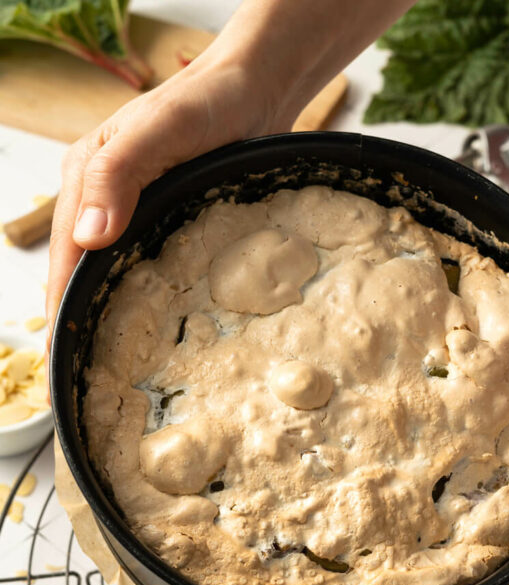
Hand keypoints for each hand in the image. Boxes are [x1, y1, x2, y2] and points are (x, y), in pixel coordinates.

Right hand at [45, 0, 415, 353]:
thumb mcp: (159, 129)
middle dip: (83, 325)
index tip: (70, 363)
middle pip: (80, 274)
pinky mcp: (163, 219)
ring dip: (112, 317)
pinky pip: (143, 266)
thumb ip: (118, 174)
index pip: (64, 260)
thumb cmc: (207, 101)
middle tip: (95, 383)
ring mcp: (132, 212)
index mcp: (86, 179)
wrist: (255, 89)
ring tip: (120, 371)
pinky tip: (157, 332)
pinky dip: (142, 299)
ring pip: (111, 275)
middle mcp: (101, 199)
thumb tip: (88, 239)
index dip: (64, 312)